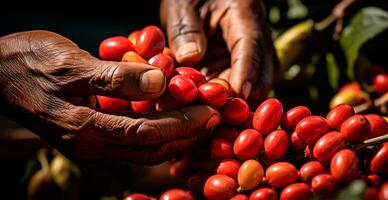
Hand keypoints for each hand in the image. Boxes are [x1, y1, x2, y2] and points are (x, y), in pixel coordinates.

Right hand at [0, 31, 219, 163]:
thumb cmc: (29, 61)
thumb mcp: (72, 61)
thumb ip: (116, 75)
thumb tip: (160, 81)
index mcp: (83, 129)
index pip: (146, 134)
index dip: (181, 124)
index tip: (209, 112)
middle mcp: (88, 146)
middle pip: (149, 150)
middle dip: (184, 136)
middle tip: (212, 119)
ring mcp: (88, 145)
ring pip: (141, 150)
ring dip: (173, 138)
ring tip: (199, 121)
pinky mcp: (88, 138)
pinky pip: (130, 143)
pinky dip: (155, 133)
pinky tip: (170, 119)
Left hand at [160, 0, 276, 100]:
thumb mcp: (181, 4)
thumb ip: (185, 29)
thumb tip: (190, 59)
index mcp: (245, 14)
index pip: (252, 46)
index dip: (247, 72)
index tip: (237, 93)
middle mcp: (256, 35)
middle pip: (264, 71)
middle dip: (244, 93)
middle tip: (217, 107)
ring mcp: (250, 52)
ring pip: (256, 82)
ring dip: (234, 98)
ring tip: (209, 107)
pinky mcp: (239, 63)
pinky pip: (239, 84)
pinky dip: (226, 96)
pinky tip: (208, 103)